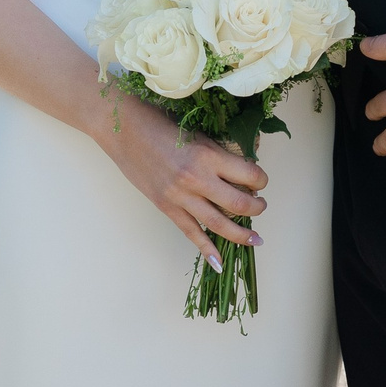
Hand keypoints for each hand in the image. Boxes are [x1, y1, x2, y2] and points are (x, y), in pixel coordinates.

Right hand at [94, 95, 268, 263]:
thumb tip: (243, 168)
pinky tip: (219, 263)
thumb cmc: (161, 123)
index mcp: (208, 155)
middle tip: (261, 205)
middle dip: (257, 207)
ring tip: (255, 239)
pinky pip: (191, 233)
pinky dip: (206, 249)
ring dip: (241, 234)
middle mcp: (197, 179)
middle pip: (239, 204)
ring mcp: (180, 197)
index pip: (249, 175)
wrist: (124, 129)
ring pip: (218, 224)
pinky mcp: (166, 208)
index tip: (261, 180)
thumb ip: (219, 152)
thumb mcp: (198, 133)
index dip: (261, 179)